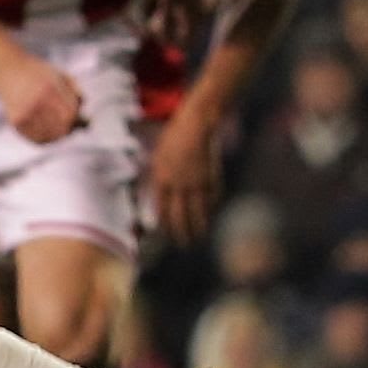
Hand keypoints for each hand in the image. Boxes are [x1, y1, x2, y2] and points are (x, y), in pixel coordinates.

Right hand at [0, 39, 85, 145]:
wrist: (7, 68)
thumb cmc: (38, 72)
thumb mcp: (60, 76)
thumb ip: (76, 95)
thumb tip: (86, 123)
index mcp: (50, 89)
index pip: (70, 115)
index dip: (78, 120)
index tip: (82, 120)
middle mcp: (36, 102)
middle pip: (61, 128)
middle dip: (69, 128)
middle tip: (71, 125)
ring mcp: (25, 113)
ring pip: (50, 136)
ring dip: (58, 135)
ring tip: (60, 128)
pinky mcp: (16, 122)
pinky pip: (36, 138)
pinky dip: (46, 138)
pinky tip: (49, 132)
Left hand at [148, 102, 221, 244]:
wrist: (197, 123)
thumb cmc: (174, 137)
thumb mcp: (158, 156)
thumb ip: (157, 179)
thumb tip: (155, 199)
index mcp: (161, 178)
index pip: (162, 210)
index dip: (165, 225)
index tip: (167, 235)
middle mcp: (178, 184)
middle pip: (179, 216)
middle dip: (181, 234)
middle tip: (184, 244)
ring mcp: (196, 182)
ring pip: (198, 212)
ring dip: (199, 228)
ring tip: (199, 237)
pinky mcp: (212, 178)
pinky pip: (212, 200)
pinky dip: (212, 211)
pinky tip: (211, 217)